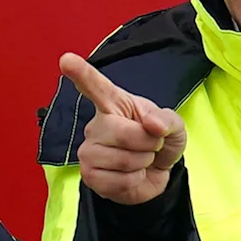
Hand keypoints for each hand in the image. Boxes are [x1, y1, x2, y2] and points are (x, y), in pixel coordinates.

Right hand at [59, 52, 187, 204]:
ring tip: (140, 159)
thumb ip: (167, 120)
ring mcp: (89, 151)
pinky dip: (135, 180)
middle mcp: (97, 125)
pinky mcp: (89, 176)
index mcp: (115, 104)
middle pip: (123, 133)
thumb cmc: (159, 141)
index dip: (82, 74)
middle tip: (151, 145)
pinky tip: (131, 175)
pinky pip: (120, 180)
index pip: (97, 88)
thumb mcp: (173, 126)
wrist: (156, 173)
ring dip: (142, 162)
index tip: (67, 59)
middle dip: (148, 143)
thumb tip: (152, 125)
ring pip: (124, 159)